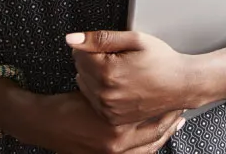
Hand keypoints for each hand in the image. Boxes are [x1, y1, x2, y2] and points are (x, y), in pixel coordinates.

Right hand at [25, 92, 183, 153]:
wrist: (44, 122)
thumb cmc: (66, 103)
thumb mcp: (96, 88)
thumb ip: (117, 84)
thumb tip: (141, 78)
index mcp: (117, 128)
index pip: (154, 118)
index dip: (168, 106)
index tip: (177, 98)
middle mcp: (117, 146)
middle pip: (156, 135)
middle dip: (171, 123)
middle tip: (181, 111)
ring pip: (148, 148)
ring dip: (163, 136)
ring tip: (174, 124)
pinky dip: (147, 146)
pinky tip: (153, 138)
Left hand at [67, 30, 198, 124]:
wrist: (181, 85)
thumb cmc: (163, 61)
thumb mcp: (135, 40)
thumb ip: (101, 38)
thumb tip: (73, 39)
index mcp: (108, 71)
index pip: (78, 53)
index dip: (93, 46)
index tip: (110, 47)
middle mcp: (105, 93)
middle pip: (80, 69)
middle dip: (93, 60)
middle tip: (118, 58)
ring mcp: (109, 108)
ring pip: (84, 84)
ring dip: (95, 76)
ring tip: (119, 72)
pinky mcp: (112, 117)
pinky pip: (93, 100)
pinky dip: (101, 92)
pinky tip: (119, 85)